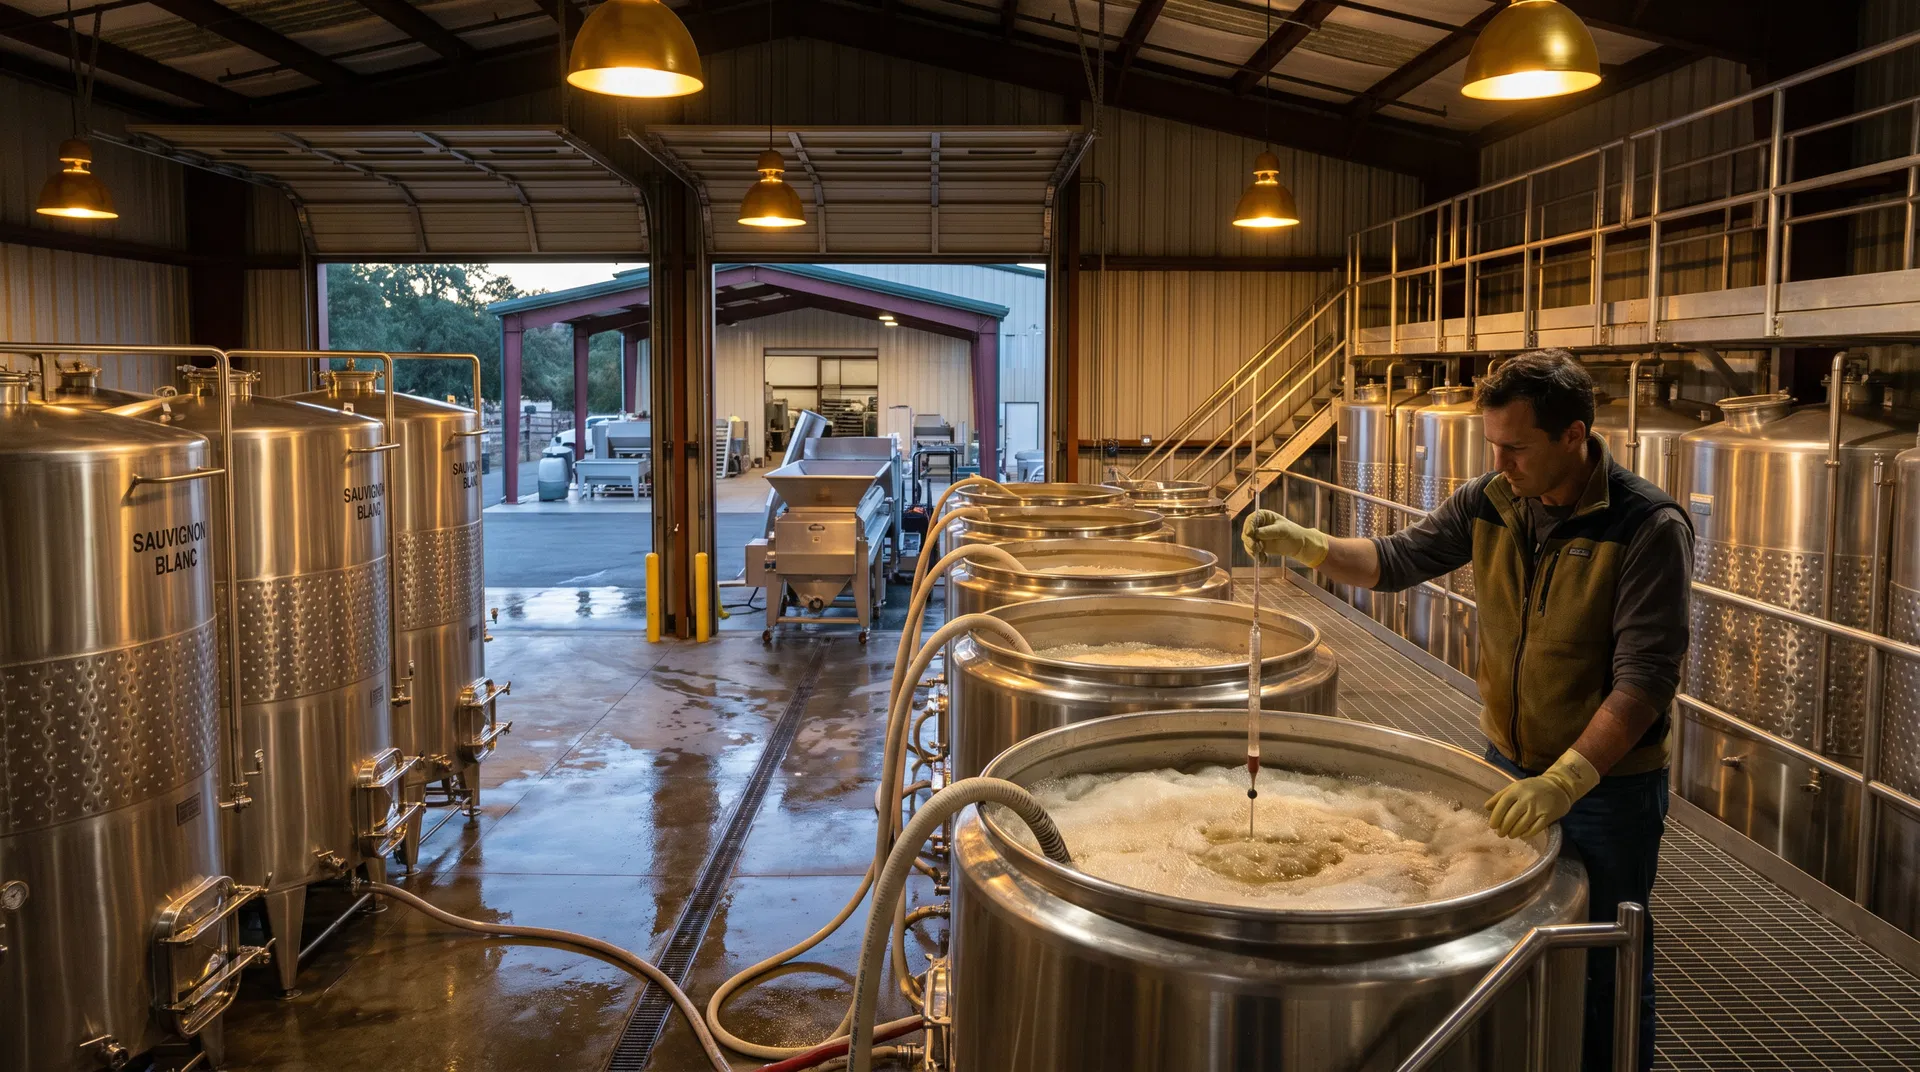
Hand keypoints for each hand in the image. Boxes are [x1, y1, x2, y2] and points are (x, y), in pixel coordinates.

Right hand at [1240, 509, 1330, 566]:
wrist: (1298, 545)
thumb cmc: (1292, 533)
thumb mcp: (1282, 530)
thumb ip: (1269, 531)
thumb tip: (1255, 533)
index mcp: (1263, 516)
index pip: (1252, 519)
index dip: (1248, 525)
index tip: (1249, 533)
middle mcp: (1258, 525)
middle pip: (1246, 531)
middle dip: (1249, 540)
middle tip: (1256, 548)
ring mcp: (1257, 536)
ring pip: (1247, 542)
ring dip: (1252, 549)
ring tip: (1262, 555)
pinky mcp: (1258, 545)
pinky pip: (1251, 550)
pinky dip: (1256, 556)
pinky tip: (1264, 560)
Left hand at [1485, 749, 1599, 838]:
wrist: (1559, 786)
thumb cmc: (1533, 787)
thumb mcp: (1516, 786)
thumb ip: (1500, 796)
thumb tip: (1486, 808)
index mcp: (1517, 790)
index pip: (1502, 805)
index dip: (1495, 817)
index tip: (1492, 825)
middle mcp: (1526, 799)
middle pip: (1511, 818)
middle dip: (1503, 828)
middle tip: (1500, 833)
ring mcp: (1538, 808)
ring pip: (1521, 825)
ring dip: (1513, 833)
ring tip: (1510, 835)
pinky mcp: (1547, 816)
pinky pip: (1534, 829)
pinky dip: (1526, 834)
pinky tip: (1522, 835)